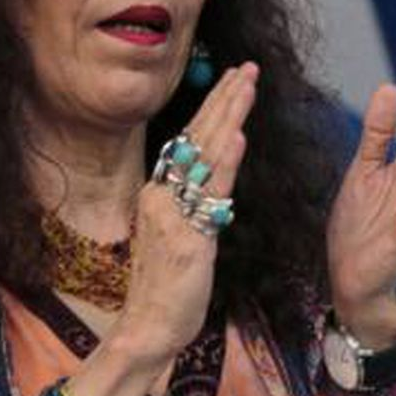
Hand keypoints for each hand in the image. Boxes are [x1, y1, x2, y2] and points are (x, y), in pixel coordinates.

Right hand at [110, 63, 256, 367]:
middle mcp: (162, 197)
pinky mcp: (190, 239)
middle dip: (224, 99)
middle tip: (248, 67)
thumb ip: (191, 208)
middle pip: (197, 137)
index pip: (188, 140)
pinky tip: (238, 136)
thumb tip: (209, 183)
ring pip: (206, 156)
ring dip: (229, 116)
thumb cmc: (166, 288)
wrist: (148, 328)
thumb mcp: (178, 237)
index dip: (211, 108)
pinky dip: (225, 164)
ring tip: (246, 83)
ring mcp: (174, 216)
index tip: (232, 79)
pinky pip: (211, 196)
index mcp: (158, 195)